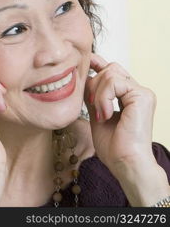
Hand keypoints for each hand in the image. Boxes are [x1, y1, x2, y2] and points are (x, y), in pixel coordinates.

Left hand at [83, 53, 156, 171]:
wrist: (125, 164)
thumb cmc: (115, 148)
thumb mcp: (98, 115)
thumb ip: (94, 96)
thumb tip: (85, 77)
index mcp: (130, 96)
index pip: (113, 71)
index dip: (98, 64)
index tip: (85, 62)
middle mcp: (138, 92)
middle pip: (110, 68)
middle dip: (94, 83)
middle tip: (92, 105)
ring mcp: (142, 93)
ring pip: (110, 73)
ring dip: (98, 94)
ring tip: (100, 114)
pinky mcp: (142, 95)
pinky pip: (114, 82)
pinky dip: (103, 97)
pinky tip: (105, 114)